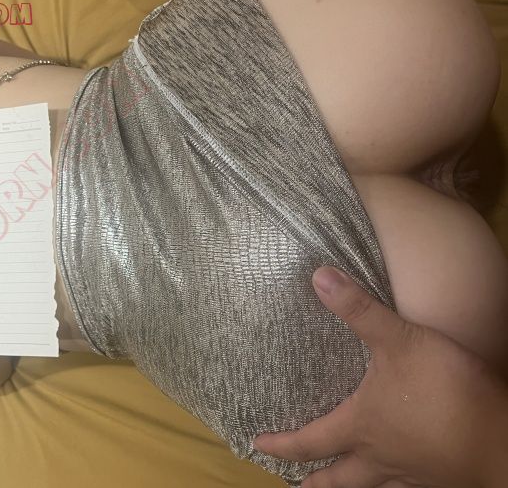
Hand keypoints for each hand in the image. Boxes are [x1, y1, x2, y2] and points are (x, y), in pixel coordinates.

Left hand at [253, 266, 507, 487]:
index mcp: (361, 427)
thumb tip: (318, 276)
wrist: (504, 438)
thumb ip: (359, 309)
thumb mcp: (400, 340)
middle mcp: (379, 458)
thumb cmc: (446, 389)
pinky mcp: (440, 478)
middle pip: (337, 481)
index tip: (259, 444)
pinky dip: (394, 487)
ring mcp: (411, 474)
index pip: (309, 441)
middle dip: (313, 482)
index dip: (282, 443)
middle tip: (296, 485)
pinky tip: (401, 479)